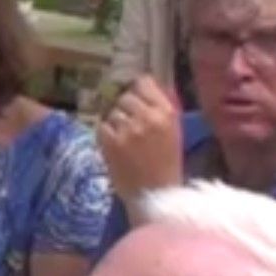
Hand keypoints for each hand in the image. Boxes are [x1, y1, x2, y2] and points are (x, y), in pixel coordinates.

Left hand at [96, 75, 183, 210]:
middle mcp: (147, 117)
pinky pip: (102, 126)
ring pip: (112, 112)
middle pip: (125, 97)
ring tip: (124, 139)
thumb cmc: (166, 163)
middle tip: (129, 125)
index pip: (144, 83)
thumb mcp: (173, 131)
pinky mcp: (111, 142)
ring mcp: (128, 129)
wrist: (155, 193)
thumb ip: (160, 107)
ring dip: (114, 123)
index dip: (136, 91)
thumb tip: (143, 83)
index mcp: (166, 112)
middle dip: (125, 109)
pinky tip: (115, 147)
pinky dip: (105, 135)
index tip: (135, 99)